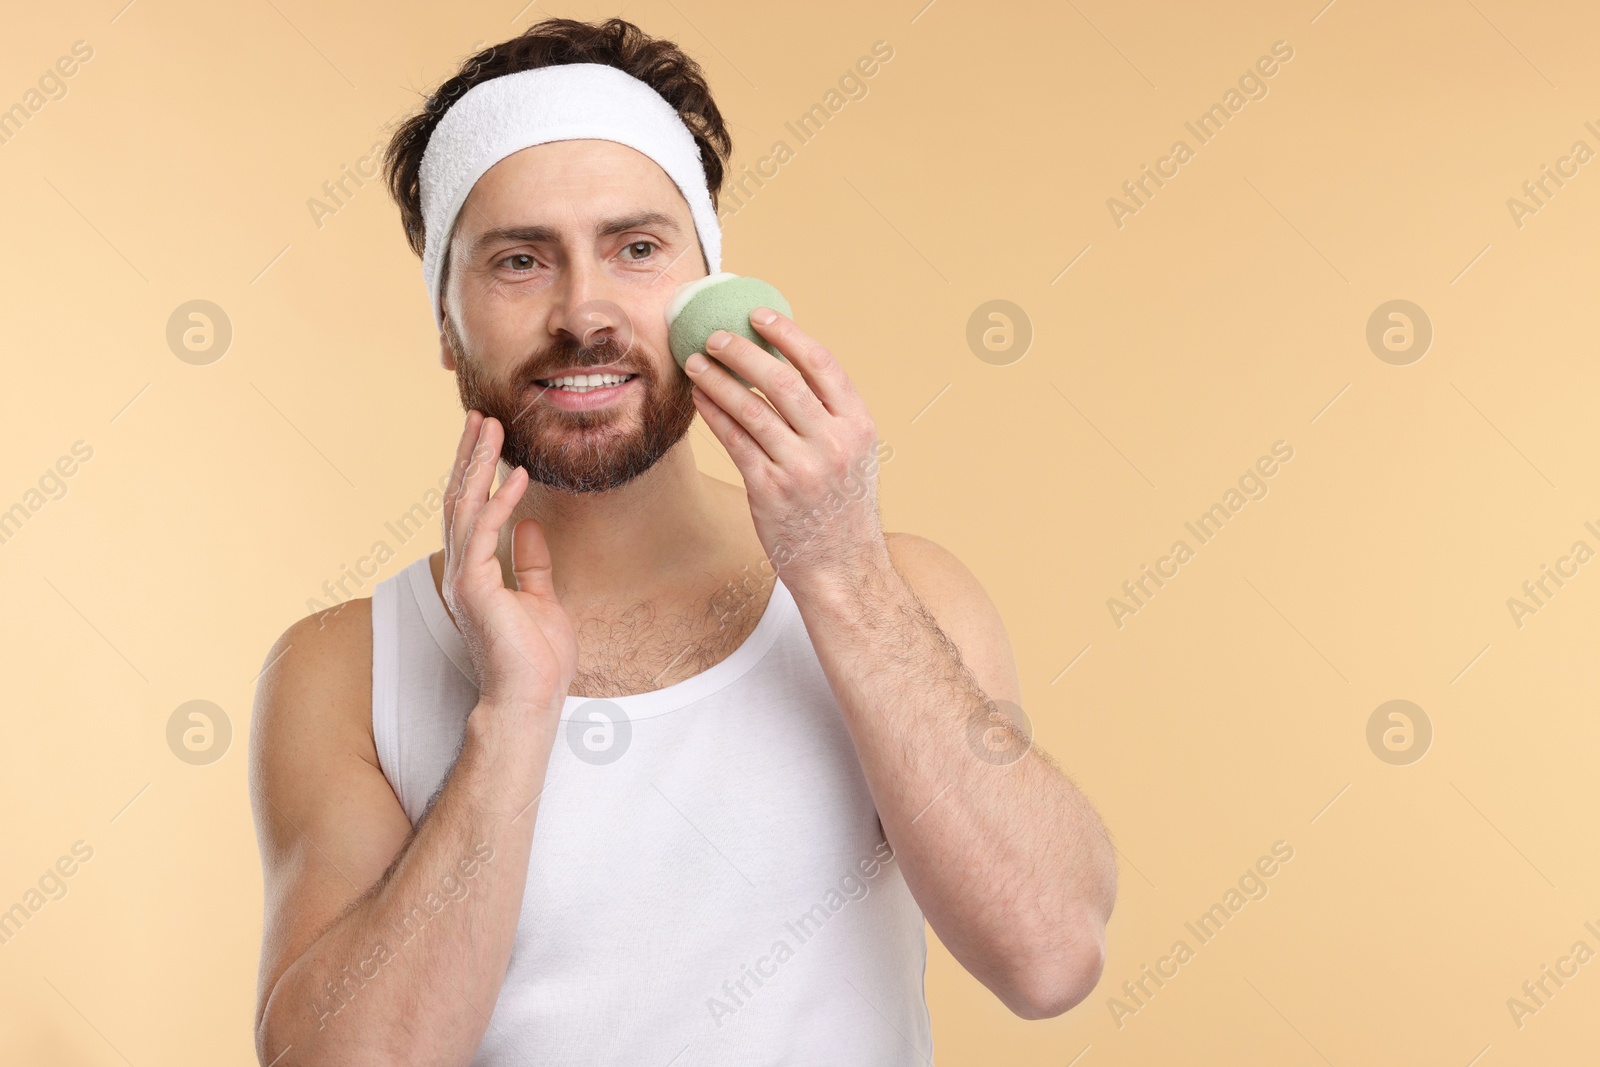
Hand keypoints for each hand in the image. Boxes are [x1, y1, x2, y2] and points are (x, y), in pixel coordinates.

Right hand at [441, 411, 577, 717]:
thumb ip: (531, 562)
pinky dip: (499, 500)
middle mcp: (461, 569)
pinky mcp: (473, 587)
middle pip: (459, 498)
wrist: (529, 699)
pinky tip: (516, 475)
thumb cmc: (536, 659)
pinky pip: (484, 531)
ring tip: (491, 427)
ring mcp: (462, 577)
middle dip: (470, 454)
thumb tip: (531, 526)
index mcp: (474, 571)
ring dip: (478, 464)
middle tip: (481, 415)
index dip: (476, 470)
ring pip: (464, 506)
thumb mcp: (541, 598)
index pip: (470, 509)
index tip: (488, 435)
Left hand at [684, 310, 889, 590]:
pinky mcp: (770, 491)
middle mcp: (832, 443)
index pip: (822, 364)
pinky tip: (699, 398)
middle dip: (742, 351)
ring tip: (694, 362)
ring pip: (750, 408)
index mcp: (857, 425)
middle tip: (714, 336)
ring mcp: (801, 468)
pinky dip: (713, 414)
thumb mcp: (853, 454)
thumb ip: (828, 414)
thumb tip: (785, 364)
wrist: (842, 568)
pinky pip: (734, 440)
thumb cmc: (841, 507)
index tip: (759, 315)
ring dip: (717, 379)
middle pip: (781, 380)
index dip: (788, 334)